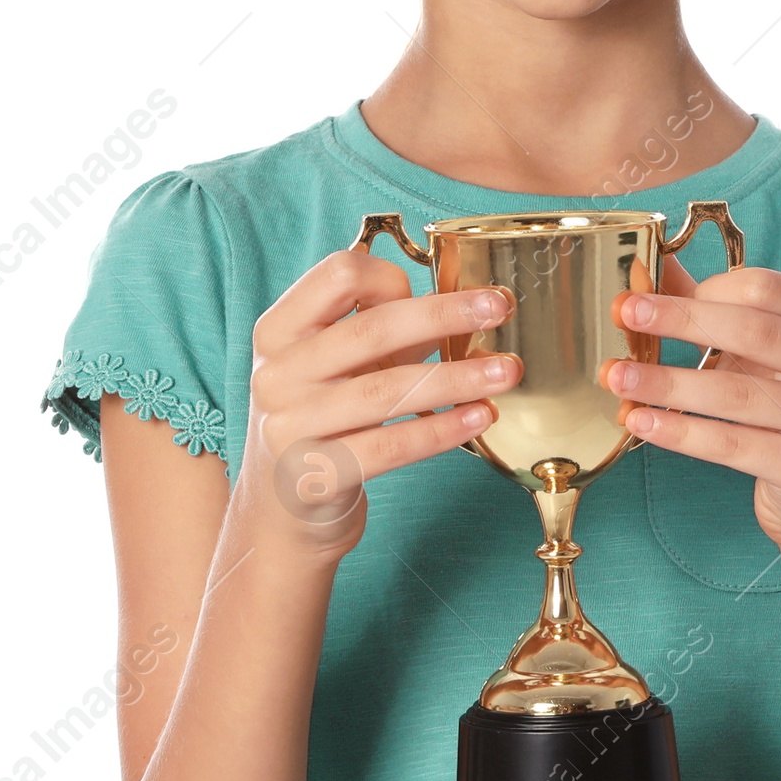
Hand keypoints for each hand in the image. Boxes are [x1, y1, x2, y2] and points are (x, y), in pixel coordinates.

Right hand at [233, 250, 522, 561]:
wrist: (284, 505)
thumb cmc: (325, 417)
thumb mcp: (341, 364)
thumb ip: (387, 331)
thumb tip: (467, 306)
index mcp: (279, 330)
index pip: (339, 275)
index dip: (393, 277)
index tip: (435, 290)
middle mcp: (275, 374)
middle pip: (371, 328)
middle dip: (445, 315)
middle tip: (500, 308)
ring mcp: (289, 427)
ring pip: (386, 391)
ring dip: (456, 378)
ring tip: (504, 372)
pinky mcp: (314, 478)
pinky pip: (389, 447)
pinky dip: (440, 431)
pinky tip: (478, 418)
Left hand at [599, 253, 780, 549]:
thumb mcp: (770, 355)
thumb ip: (717, 310)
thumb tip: (649, 272)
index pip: (769, 289)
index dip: (707, 288)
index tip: (657, 294)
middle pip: (754, 331)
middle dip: (681, 320)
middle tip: (626, 313)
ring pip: (735, 393)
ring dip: (666, 382)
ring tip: (617, 376)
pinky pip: (729, 446)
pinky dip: (679, 432)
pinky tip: (641, 421)